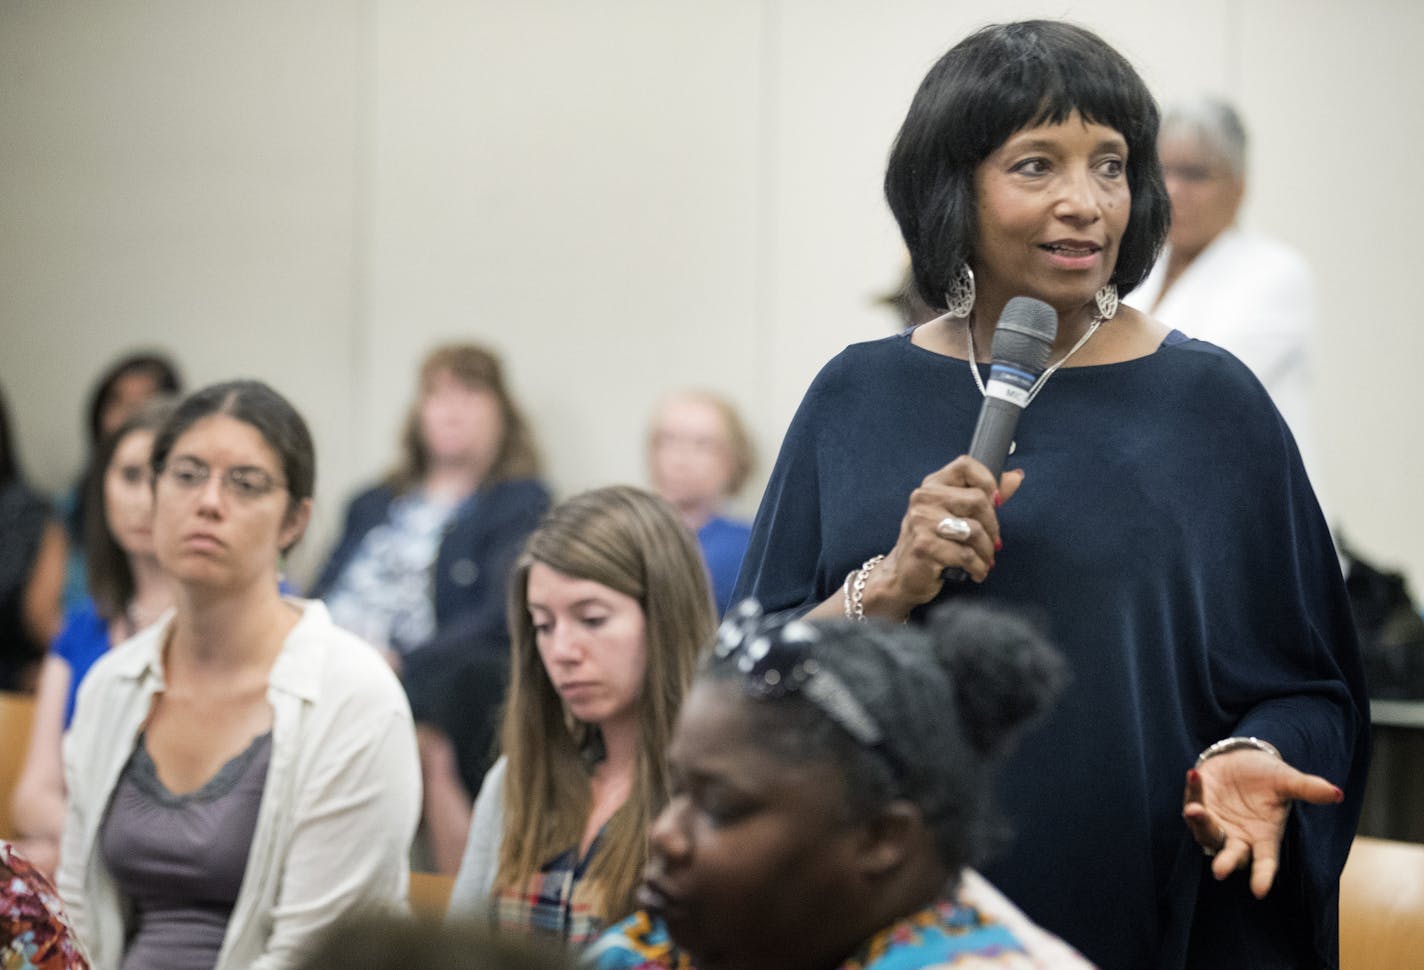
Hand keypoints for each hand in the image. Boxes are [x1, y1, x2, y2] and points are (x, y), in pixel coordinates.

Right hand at [867, 455, 1023, 616]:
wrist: (902, 575)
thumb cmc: (930, 543)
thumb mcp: (954, 514)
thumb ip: (985, 495)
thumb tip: (1015, 477)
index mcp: (932, 485)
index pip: (965, 465)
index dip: (988, 481)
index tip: (995, 502)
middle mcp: (924, 499)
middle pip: (977, 500)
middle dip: (993, 527)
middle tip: (992, 543)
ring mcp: (921, 522)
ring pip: (974, 530)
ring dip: (986, 551)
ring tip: (984, 560)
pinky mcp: (924, 546)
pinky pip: (966, 555)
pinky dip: (978, 567)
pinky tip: (975, 571)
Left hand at [1181, 750, 1343, 897]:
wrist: (1242, 759)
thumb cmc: (1268, 777)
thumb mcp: (1288, 781)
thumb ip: (1308, 789)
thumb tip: (1337, 793)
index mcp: (1264, 836)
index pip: (1265, 861)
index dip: (1263, 876)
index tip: (1259, 891)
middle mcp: (1238, 836)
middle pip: (1231, 855)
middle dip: (1226, 862)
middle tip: (1220, 870)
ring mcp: (1216, 822)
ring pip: (1206, 832)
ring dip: (1200, 823)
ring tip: (1195, 810)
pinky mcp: (1198, 804)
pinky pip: (1193, 801)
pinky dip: (1193, 790)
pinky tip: (1195, 774)